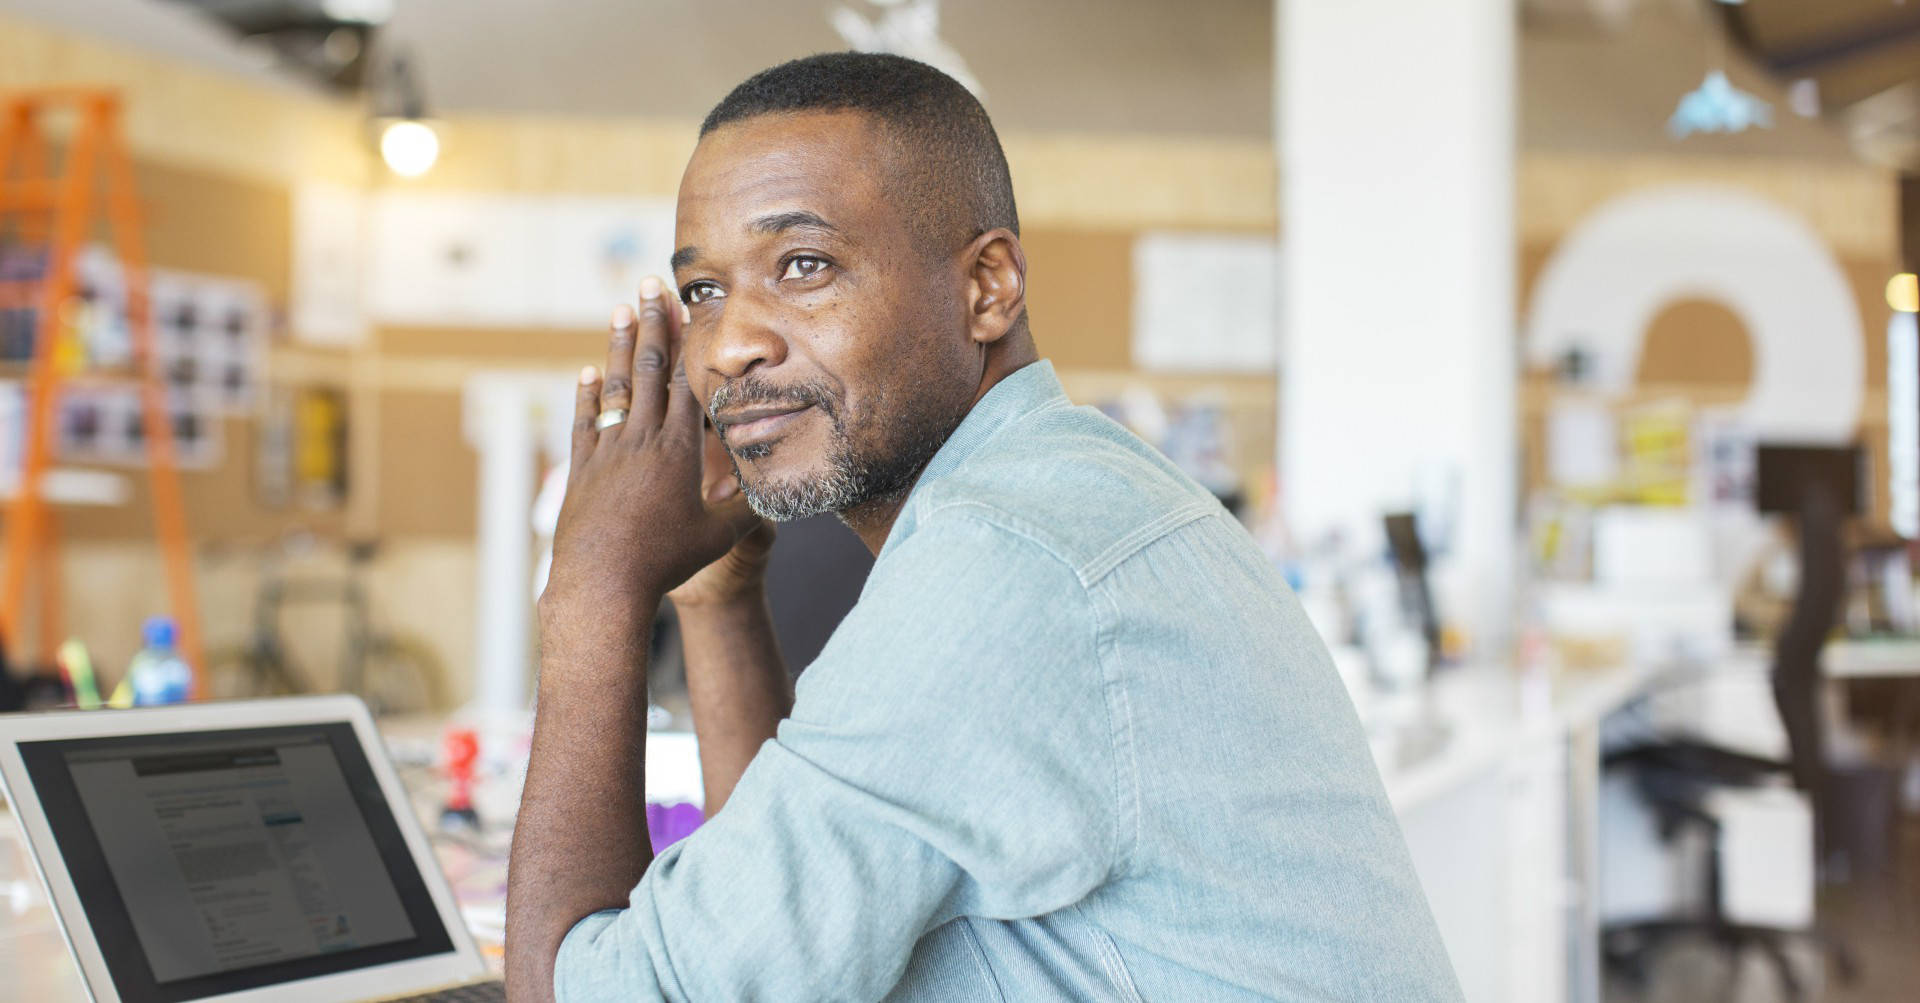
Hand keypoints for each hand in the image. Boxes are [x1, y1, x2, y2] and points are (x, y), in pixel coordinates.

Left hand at [542, 278, 757, 616]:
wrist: (602, 582)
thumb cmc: (664, 561)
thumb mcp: (716, 537)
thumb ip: (745, 508)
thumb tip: (774, 489)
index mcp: (677, 450)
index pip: (687, 384)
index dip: (689, 343)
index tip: (688, 307)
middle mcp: (641, 440)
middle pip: (649, 370)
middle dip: (651, 323)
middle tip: (649, 284)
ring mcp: (607, 452)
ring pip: (615, 388)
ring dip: (618, 347)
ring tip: (619, 310)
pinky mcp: (582, 470)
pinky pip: (587, 422)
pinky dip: (588, 396)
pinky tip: (589, 374)